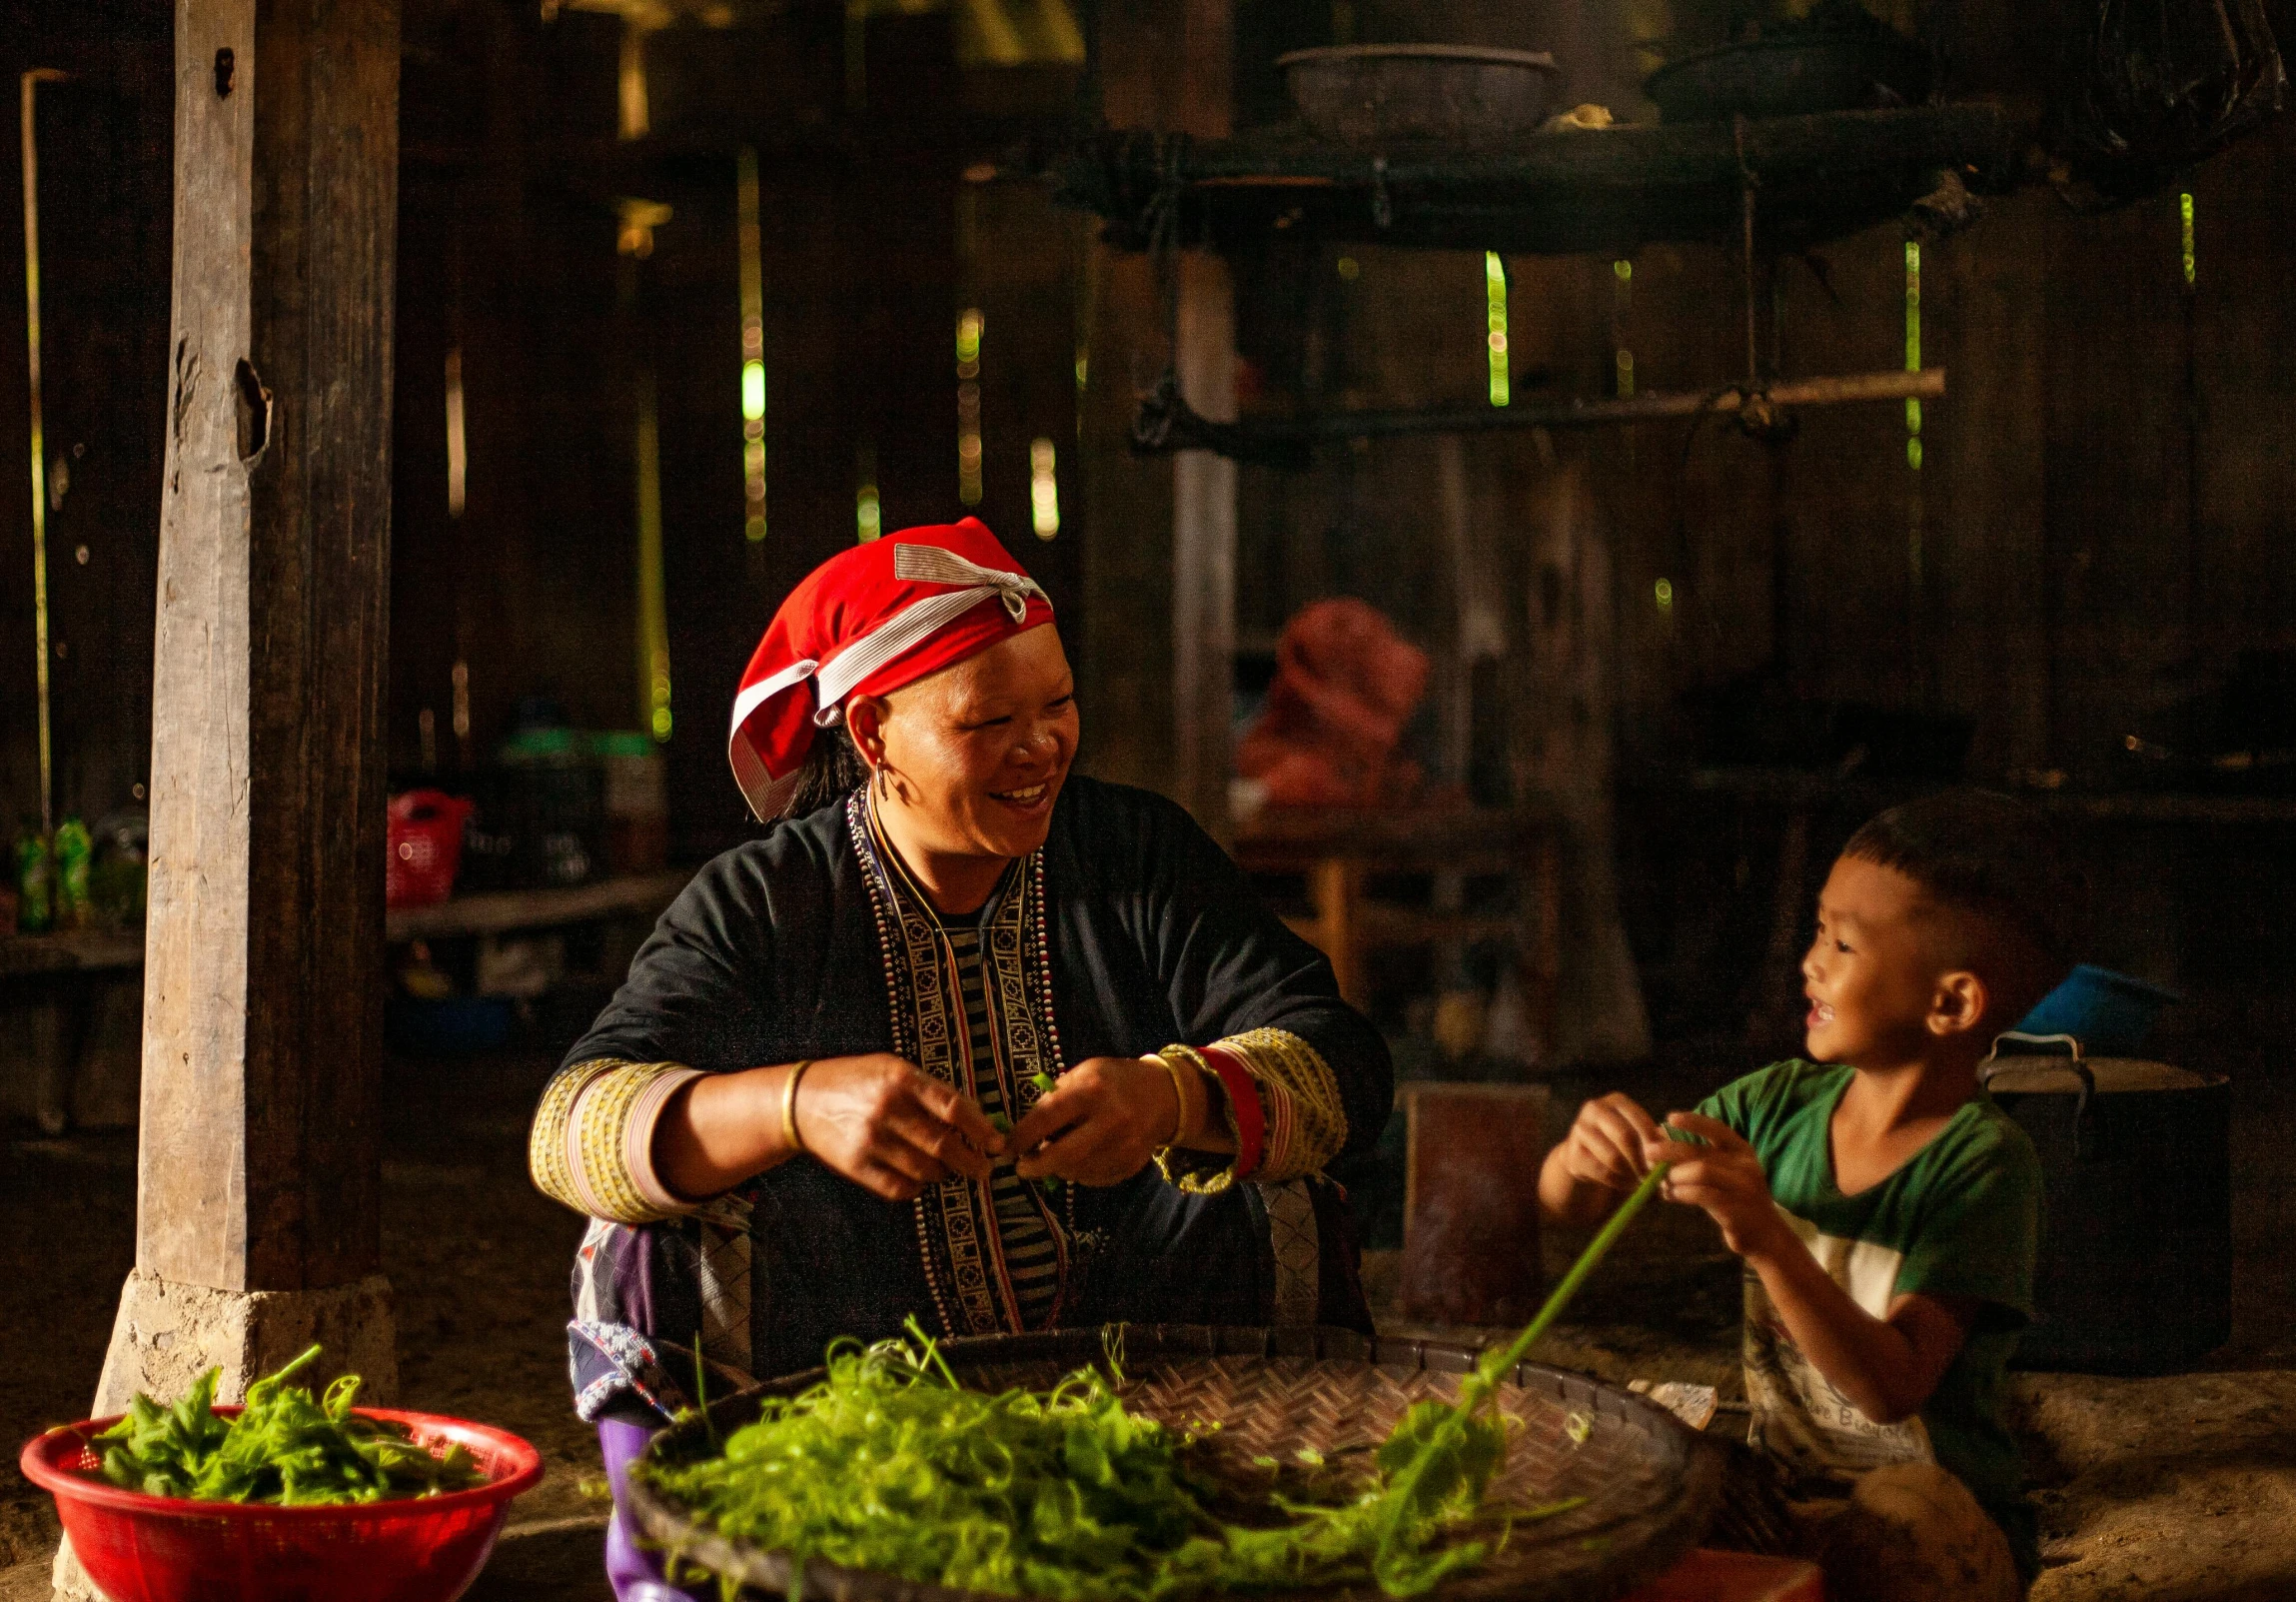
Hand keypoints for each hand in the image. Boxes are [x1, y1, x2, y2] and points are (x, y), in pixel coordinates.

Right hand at [795, 1053, 1003, 1202]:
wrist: (800, 1101)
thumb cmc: (855, 1080)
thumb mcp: (891, 1068)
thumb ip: (929, 1089)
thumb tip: (975, 1117)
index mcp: (900, 1078)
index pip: (953, 1107)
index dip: (981, 1129)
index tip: (997, 1143)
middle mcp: (887, 1108)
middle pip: (943, 1144)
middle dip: (972, 1162)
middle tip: (985, 1170)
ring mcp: (870, 1139)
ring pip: (925, 1169)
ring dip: (944, 1174)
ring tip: (949, 1170)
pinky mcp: (856, 1165)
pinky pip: (899, 1187)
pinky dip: (917, 1187)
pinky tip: (920, 1179)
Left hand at [1006, 1056, 1180, 1187]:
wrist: (1164, 1095)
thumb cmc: (1113, 1080)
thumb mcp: (1083, 1073)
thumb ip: (1055, 1099)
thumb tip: (1024, 1131)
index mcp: (1092, 1090)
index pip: (1047, 1117)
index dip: (1022, 1136)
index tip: (1006, 1148)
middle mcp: (1110, 1120)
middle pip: (1062, 1156)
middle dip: (1035, 1166)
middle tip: (1022, 1168)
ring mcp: (1124, 1146)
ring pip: (1076, 1171)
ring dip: (1058, 1168)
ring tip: (1055, 1155)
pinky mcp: (1131, 1165)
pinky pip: (1093, 1178)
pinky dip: (1079, 1172)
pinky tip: (1081, 1158)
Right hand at [1558, 1093, 1665, 1194]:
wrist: (1584, 1156)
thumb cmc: (1620, 1144)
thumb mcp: (1637, 1134)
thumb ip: (1654, 1139)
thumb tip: (1670, 1151)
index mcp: (1616, 1101)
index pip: (1640, 1120)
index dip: (1654, 1143)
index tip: (1665, 1161)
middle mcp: (1595, 1109)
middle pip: (1626, 1137)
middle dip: (1643, 1160)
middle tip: (1653, 1176)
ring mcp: (1580, 1130)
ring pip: (1614, 1158)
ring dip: (1631, 1174)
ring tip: (1640, 1180)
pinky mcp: (1573, 1154)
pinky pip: (1603, 1172)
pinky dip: (1619, 1182)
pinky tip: (1625, 1183)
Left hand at [1641, 1112, 1789, 1258]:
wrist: (1763, 1234)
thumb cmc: (1733, 1198)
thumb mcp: (1719, 1173)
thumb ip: (1694, 1155)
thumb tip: (1658, 1133)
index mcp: (1742, 1151)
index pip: (1718, 1129)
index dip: (1694, 1122)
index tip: (1670, 1118)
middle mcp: (1745, 1165)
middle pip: (1700, 1152)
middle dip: (1669, 1150)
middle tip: (1647, 1153)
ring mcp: (1743, 1188)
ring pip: (1701, 1172)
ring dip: (1674, 1175)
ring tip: (1661, 1182)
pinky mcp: (1736, 1210)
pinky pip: (1703, 1195)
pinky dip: (1681, 1193)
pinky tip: (1671, 1195)